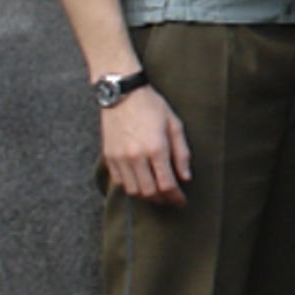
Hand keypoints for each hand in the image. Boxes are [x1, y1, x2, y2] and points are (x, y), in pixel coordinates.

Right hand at [98, 84, 189, 204]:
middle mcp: (136, 156)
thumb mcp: (174, 125)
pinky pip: (120, 182)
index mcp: (156, 148)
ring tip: (157, 194)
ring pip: (133, 191)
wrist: (122, 94)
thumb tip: (185, 177)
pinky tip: (141, 184)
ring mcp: (120, 158)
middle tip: (171, 200)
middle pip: (150, 192)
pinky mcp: (109, 157)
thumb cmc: (152, 107)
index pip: (167, 185)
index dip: (176, 197)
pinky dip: (131, 188)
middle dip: (163, 201)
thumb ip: (182, 153)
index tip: (181, 201)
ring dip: (147, 197)